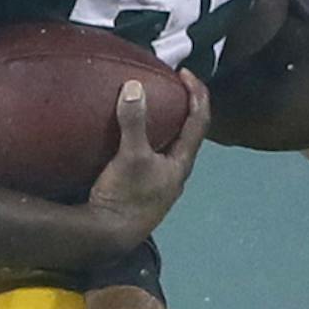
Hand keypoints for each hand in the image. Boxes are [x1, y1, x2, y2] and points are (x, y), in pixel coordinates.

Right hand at [84, 71, 210, 248]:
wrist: (109, 235)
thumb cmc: (127, 198)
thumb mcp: (130, 156)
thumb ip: (133, 122)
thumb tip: (134, 87)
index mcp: (181, 162)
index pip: (200, 120)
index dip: (197, 93)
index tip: (185, 73)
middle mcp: (176, 172)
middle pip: (189, 132)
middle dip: (183, 105)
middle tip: (169, 85)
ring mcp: (160, 182)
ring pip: (170, 145)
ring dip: (165, 123)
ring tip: (151, 105)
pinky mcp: (144, 188)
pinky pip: (152, 155)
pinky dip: (148, 138)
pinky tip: (131, 136)